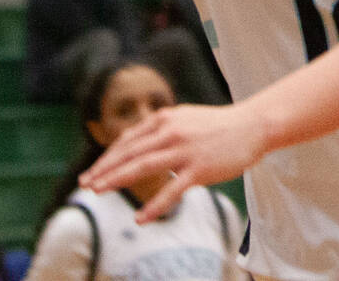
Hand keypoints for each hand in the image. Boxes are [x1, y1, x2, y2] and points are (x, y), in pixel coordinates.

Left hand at [81, 102, 267, 221]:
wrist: (252, 126)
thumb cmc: (217, 126)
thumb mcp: (184, 119)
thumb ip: (161, 130)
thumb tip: (137, 146)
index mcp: (165, 119)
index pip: (128, 140)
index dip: (107, 157)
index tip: (92, 172)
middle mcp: (171, 132)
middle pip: (130, 153)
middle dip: (104, 169)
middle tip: (85, 184)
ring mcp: (185, 150)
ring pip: (143, 166)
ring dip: (117, 180)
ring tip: (99, 192)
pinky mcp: (199, 169)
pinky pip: (172, 190)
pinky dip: (153, 206)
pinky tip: (140, 219)